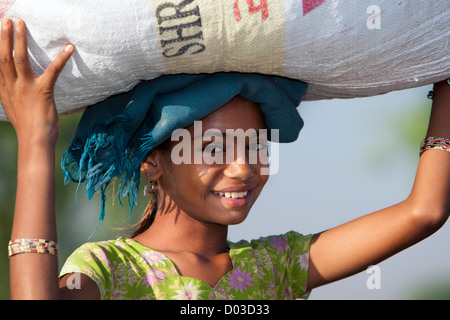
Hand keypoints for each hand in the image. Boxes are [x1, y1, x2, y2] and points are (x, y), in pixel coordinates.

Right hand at [0, 18, 73, 143]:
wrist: (34, 141)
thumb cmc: (29, 127)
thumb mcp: (14, 108)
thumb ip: (13, 95)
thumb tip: (16, 88)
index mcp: (5, 90)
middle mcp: (12, 86)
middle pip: (3, 57)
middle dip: (3, 37)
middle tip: (6, 21)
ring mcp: (26, 88)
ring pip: (19, 59)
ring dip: (19, 39)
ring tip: (20, 24)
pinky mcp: (42, 91)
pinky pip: (52, 70)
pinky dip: (62, 58)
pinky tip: (69, 48)